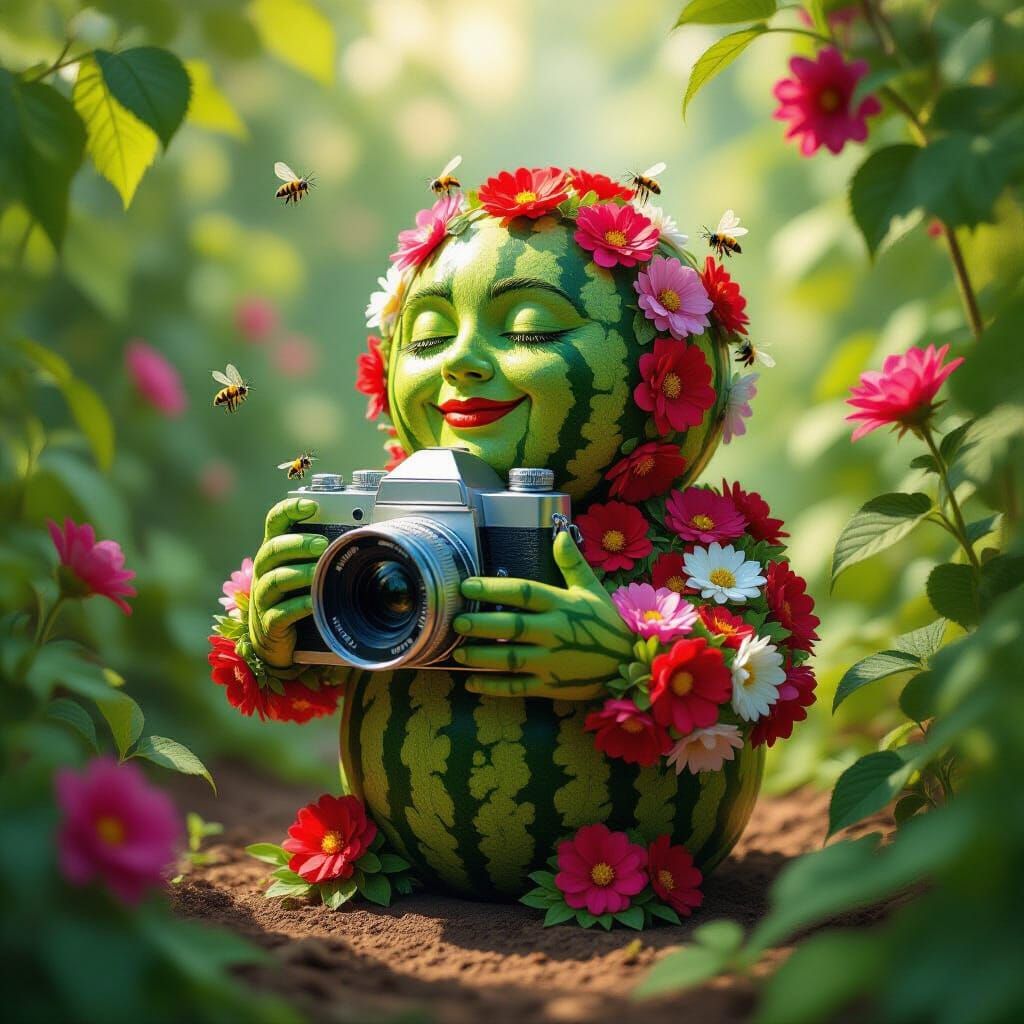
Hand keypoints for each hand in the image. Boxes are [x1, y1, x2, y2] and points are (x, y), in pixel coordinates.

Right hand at [248, 497, 327, 667]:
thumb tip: (360, 535)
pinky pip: (281, 611)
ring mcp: (263, 596)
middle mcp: (264, 569)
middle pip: (273, 549)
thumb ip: (321, 552)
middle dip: (298, 544)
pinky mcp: (269, 621)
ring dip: (300, 573)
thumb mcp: (303, 569)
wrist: (275, 636)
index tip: (311, 505)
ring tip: (319, 571)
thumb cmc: (295, 594)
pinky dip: (299, 605)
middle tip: (322, 544)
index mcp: (274, 551)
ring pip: (275, 579)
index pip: (275, 522)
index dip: (289, 510)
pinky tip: (315, 601)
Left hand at [451, 531, 633, 699]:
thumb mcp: (592, 589)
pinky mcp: (550, 686)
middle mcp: (555, 632)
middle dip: (482, 624)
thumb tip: (559, 533)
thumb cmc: (605, 623)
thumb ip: (572, 563)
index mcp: (562, 605)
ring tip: (459, 652)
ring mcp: (552, 662)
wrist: (629, 663)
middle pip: (513, 626)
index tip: (467, 585)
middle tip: (458, 621)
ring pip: (511, 659)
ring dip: (483, 656)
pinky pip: (518, 687)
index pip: (523, 592)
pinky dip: (493, 686)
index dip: (494, 588)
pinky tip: (471, 682)